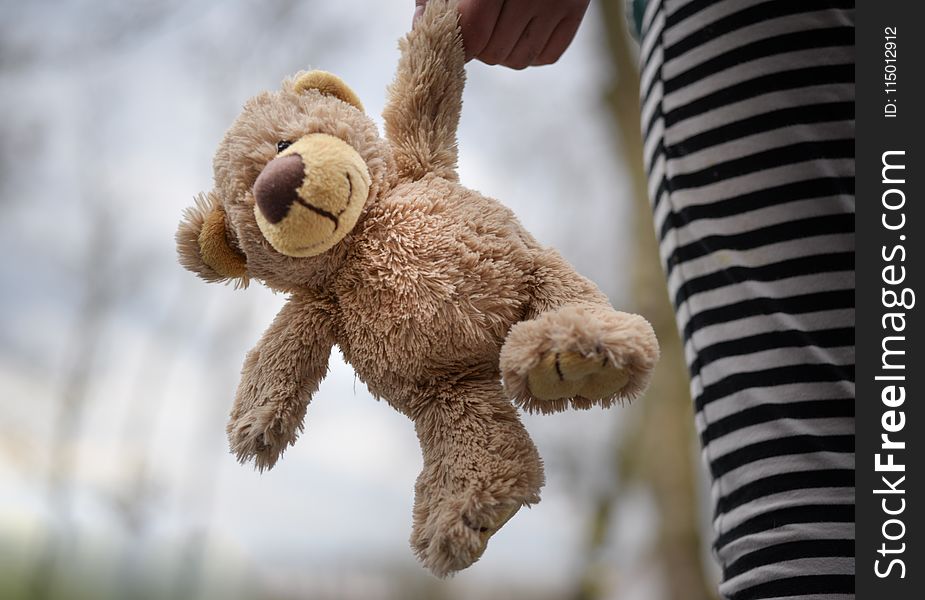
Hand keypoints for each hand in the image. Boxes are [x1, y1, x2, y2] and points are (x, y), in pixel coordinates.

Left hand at [414, 0, 590, 68]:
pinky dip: (530, 52)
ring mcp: (557, 2)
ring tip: (499, 29)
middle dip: (480, 48)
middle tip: (478, 30)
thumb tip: (421, 29)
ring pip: (520, 60)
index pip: (474, 31)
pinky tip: (521, 31)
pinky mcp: (575, 11)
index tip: (455, 38)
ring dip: (503, 53)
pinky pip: (546, 56)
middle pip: (495, 52)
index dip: (460, 43)